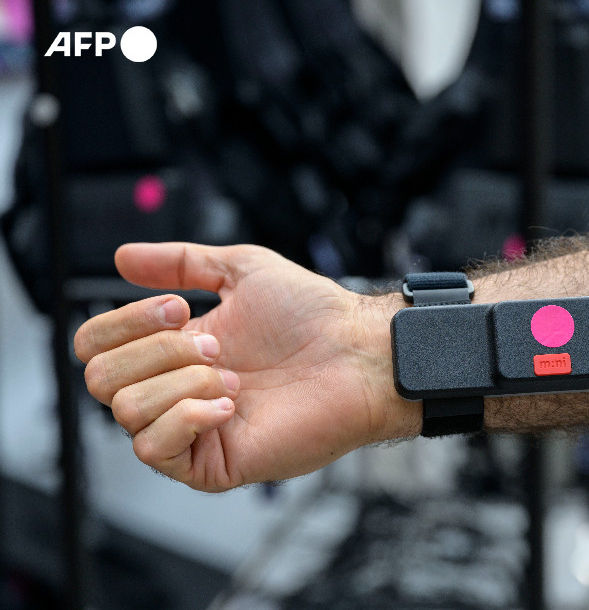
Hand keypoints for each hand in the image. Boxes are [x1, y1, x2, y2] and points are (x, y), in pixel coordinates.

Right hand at [74, 243, 416, 491]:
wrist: (359, 354)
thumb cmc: (315, 316)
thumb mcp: (242, 271)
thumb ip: (181, 262)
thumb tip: (122, 256)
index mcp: (175, 350)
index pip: (96, 345)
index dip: (121, 323)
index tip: (178, 308)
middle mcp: (175, 391)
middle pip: (100, 378)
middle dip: (159, 351)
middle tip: (220, 348)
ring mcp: (191, 429)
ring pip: (125, 411)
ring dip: (182, 382)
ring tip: (235, 378)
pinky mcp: (211, 465)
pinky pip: (154, 450)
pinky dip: (188, 417)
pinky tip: (233, 405)